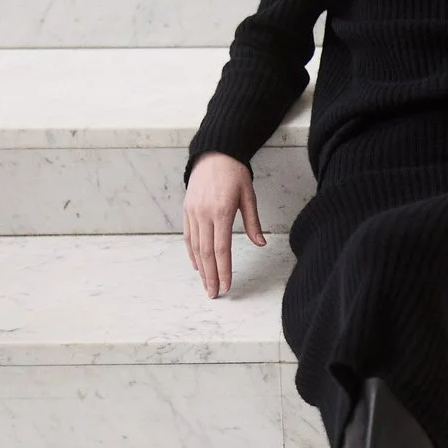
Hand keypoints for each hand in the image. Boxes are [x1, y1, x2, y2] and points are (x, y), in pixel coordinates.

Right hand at [183, 151, 265, 298]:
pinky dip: (192, 253)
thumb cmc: (235, 173)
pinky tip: (197, 265)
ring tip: (207, 285)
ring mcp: (193, 212)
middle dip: (210, 276)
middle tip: (214, 294)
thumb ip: (253, 222)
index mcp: (221, 211)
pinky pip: (188, 236)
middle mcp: (204, 213)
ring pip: (195, 247)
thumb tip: (260, 244)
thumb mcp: (249, 195)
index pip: (221, 248)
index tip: (227, 285)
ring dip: (200, 269)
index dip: (224, 270)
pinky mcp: (187, 209)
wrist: (214, 153)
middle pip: (206, 253)